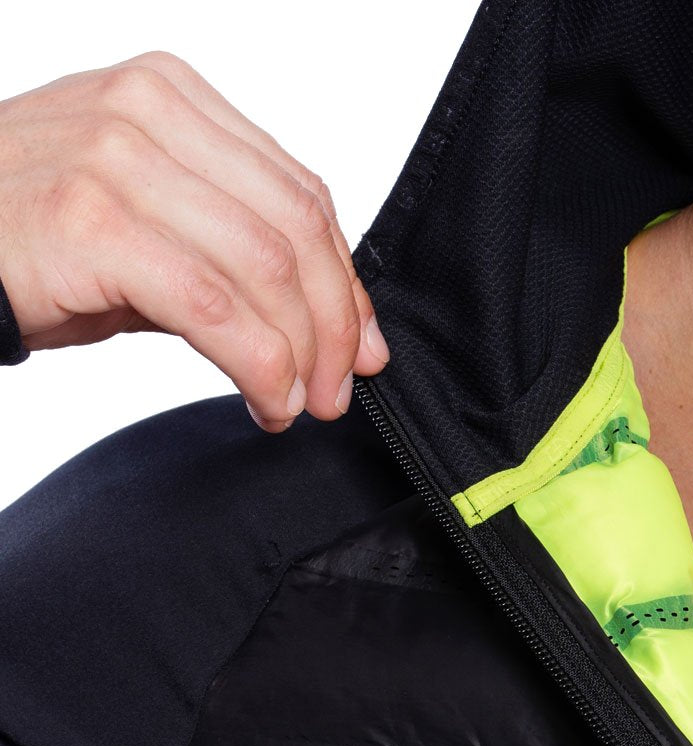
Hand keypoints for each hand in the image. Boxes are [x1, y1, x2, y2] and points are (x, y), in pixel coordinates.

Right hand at [0, 50, 389, 430]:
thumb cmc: (31, 235)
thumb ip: (232, 248)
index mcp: (176, 99)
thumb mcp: (147, 222)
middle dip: (335, 323)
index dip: (346, 281)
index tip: (363, 346)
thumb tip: (329, 324)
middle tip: (338, 388)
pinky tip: (265, 401)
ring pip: (265, 267)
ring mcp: (118, 159)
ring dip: (300, 353)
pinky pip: (212, 306)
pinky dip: (257, 365)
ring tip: (299, 403)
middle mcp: (152, 113)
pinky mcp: (91, 221)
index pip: (301, 193)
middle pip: (296, 228)